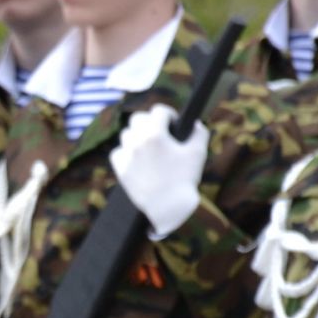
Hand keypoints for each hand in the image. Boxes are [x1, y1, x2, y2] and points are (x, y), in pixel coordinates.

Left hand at [110, 104, 208, 236]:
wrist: (168, 206)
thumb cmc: (184, 179)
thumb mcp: (197, 153)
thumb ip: (199, 133)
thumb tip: (196, 124)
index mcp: (155, 134)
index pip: (158, 110)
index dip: (168, 114)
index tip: (173, 122)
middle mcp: (137, 141)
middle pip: (138, 119)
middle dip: (150, 122)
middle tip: (160, 132)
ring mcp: (126, 155)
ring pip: (126, 134)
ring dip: (136, 136)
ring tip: (148, 145)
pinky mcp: (120, 169)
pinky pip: (118, 152)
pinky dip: (126, 152)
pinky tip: (136, 158)